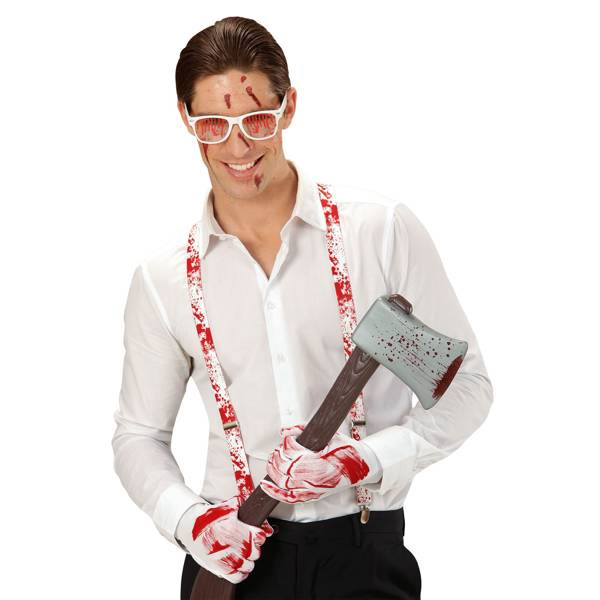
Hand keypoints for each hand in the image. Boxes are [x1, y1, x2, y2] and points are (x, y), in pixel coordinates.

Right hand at [175, 495, 273, 583]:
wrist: (191, 526)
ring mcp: (222, 557)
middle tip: (251, 545)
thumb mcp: (229, 505)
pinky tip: (241, 567)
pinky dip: (242, 574)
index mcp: (232, 527)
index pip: (258, 537)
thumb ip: (247, 508)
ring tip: (246, 555)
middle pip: (254, 553)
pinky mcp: (217, 567)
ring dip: (249, 561)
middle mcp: (228, 543)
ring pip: (247, 566)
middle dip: (255, 549)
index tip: (258, 535)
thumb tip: (263, 518)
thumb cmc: (211, 516)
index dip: (260, 536)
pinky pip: (236, 577)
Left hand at [259, 424, 380, 503]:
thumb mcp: (330, 435)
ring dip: (273, 470)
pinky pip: (289, 498)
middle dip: (278, 456)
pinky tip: (265, 485)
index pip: (294, 453)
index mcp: (321, 461)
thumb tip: (286, 430)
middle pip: (286, 468)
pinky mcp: (312, 496)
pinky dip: (274, 492)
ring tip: (272, 460)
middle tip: (279, 448)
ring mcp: (313, 489)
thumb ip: (305, 430)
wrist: (360, 468)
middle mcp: (316, 478)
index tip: (289, 438)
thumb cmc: (347, 452)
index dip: (287, 444)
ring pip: (284, 482)